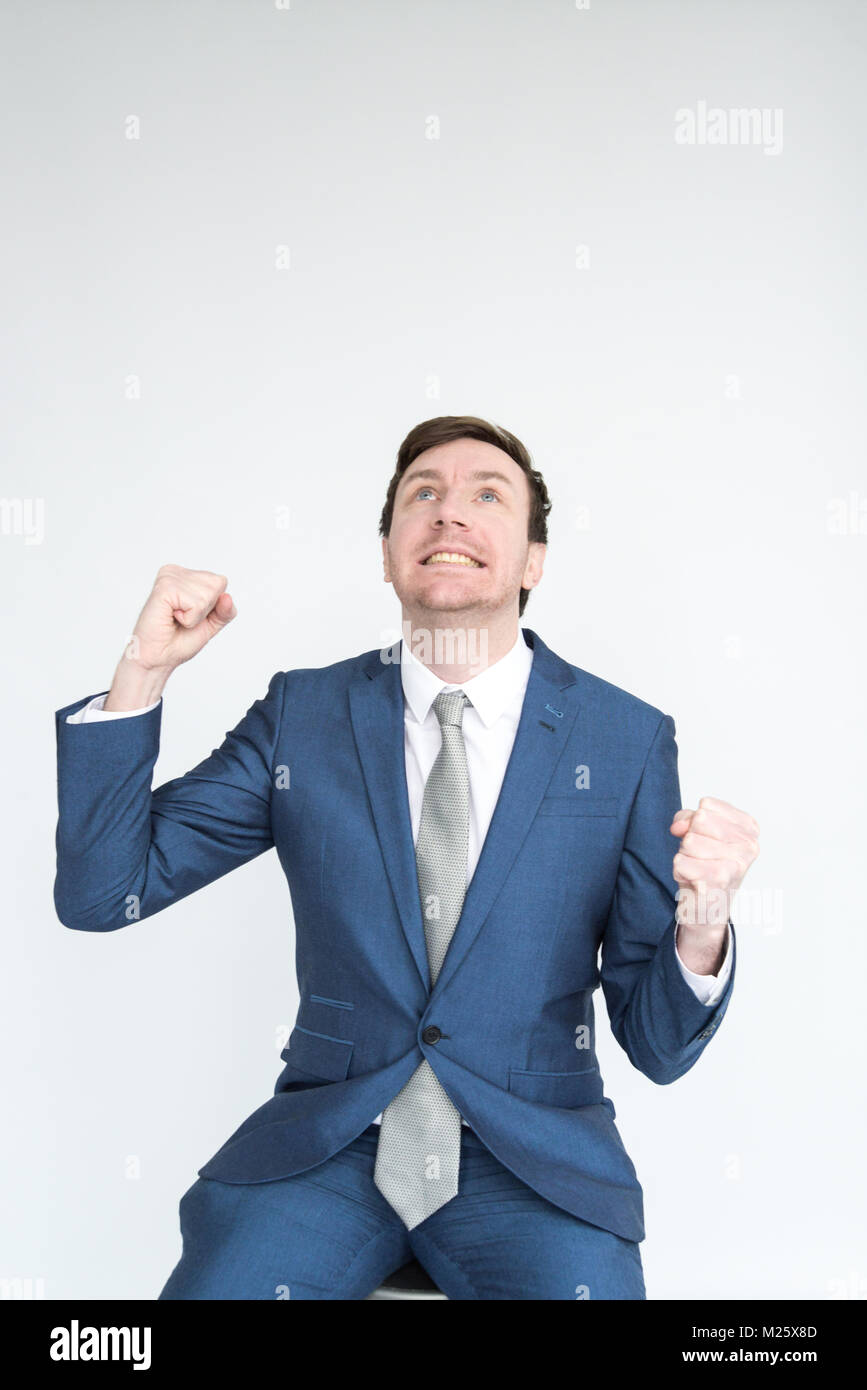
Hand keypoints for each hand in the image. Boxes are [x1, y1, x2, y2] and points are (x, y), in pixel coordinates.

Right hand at [122, 563, 236, 673]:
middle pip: (217, 585)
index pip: (220, 582)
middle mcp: (175, 572)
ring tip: (176, 619)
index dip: (213, 606)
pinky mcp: (164, 588)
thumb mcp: (211, 624)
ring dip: (196, 616)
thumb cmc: (179, 641)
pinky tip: (172, 618)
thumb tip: (227, 597)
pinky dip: (189, 619)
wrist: (158, 658)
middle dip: (205, 610)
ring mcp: (169, 578)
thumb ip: (225, 611)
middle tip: (183, 618)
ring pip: (208, 594)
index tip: (191, 614)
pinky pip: (196, 604)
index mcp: (185, 575)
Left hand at [670, 796, 758, 930]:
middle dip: (690, 838)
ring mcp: (736, 864)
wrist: (708, 907)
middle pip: (698, 821)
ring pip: (689, 841)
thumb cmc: (704, 865)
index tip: (705, 839)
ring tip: (697, 868)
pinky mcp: (719, 882)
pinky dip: (680, 871)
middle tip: (699, 857)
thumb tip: (679, 827)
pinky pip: (681, 862)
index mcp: (748, 828)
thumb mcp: (696, 832)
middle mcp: (749, 845)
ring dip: (685, 856)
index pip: (706, 805)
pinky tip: (694, 880)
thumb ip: (687, 818)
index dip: (695, 822)